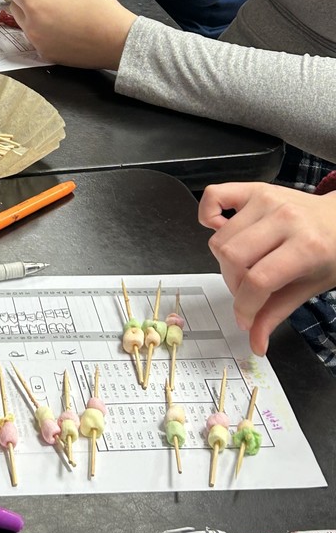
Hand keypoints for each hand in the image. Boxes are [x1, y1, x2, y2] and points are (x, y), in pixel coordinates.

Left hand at [0, 0, 135, 69]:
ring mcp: (39, 43)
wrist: (118, 41)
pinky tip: (56, 23)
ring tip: (48, 5)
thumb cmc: (101, 10)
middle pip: (14, 6)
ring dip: (29, 12)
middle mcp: (32, 27)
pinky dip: (39, 29)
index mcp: (37, 5)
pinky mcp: (48, 55)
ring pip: (23, 23)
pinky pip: (35, 38)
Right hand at [198, 182, 335, 355]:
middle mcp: (284, 219)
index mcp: (306, 246)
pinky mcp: (253, 189)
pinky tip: (222, 229)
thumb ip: (277, 313)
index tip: (245, 319)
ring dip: (224, 261)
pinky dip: (208, 216)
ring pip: (220, 237)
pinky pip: (213, 197)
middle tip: (247, 292)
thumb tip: (255, 343)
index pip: (258, 280)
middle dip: (233, 285)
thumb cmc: (330, 252)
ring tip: (242, 266)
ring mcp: (266, 200)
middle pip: (232, 257)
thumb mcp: (310, 287)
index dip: (244, 307)